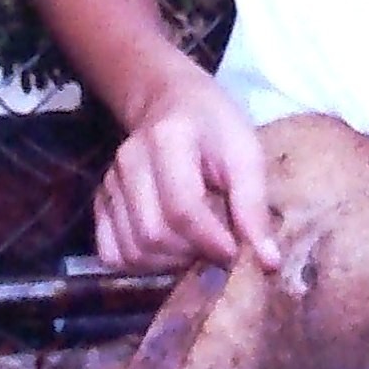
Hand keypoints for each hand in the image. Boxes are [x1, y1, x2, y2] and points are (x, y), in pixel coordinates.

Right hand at [92, 72, 279, 275]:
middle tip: (219, 249)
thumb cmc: (216, 126)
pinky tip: (168, 251)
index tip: (236, 253)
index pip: (182, 208)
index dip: (211, 241)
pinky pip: (112, 254)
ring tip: (197, 248)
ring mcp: (109, 183)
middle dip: (192, 254)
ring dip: (170, 264)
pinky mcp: (100, 202)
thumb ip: (253, 205)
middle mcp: (129, 161)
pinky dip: (142, 265)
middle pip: (154, 234)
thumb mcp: (246, 152)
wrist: (172, 102)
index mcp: (167, 139)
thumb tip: (267, 262)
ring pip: (133, 251)